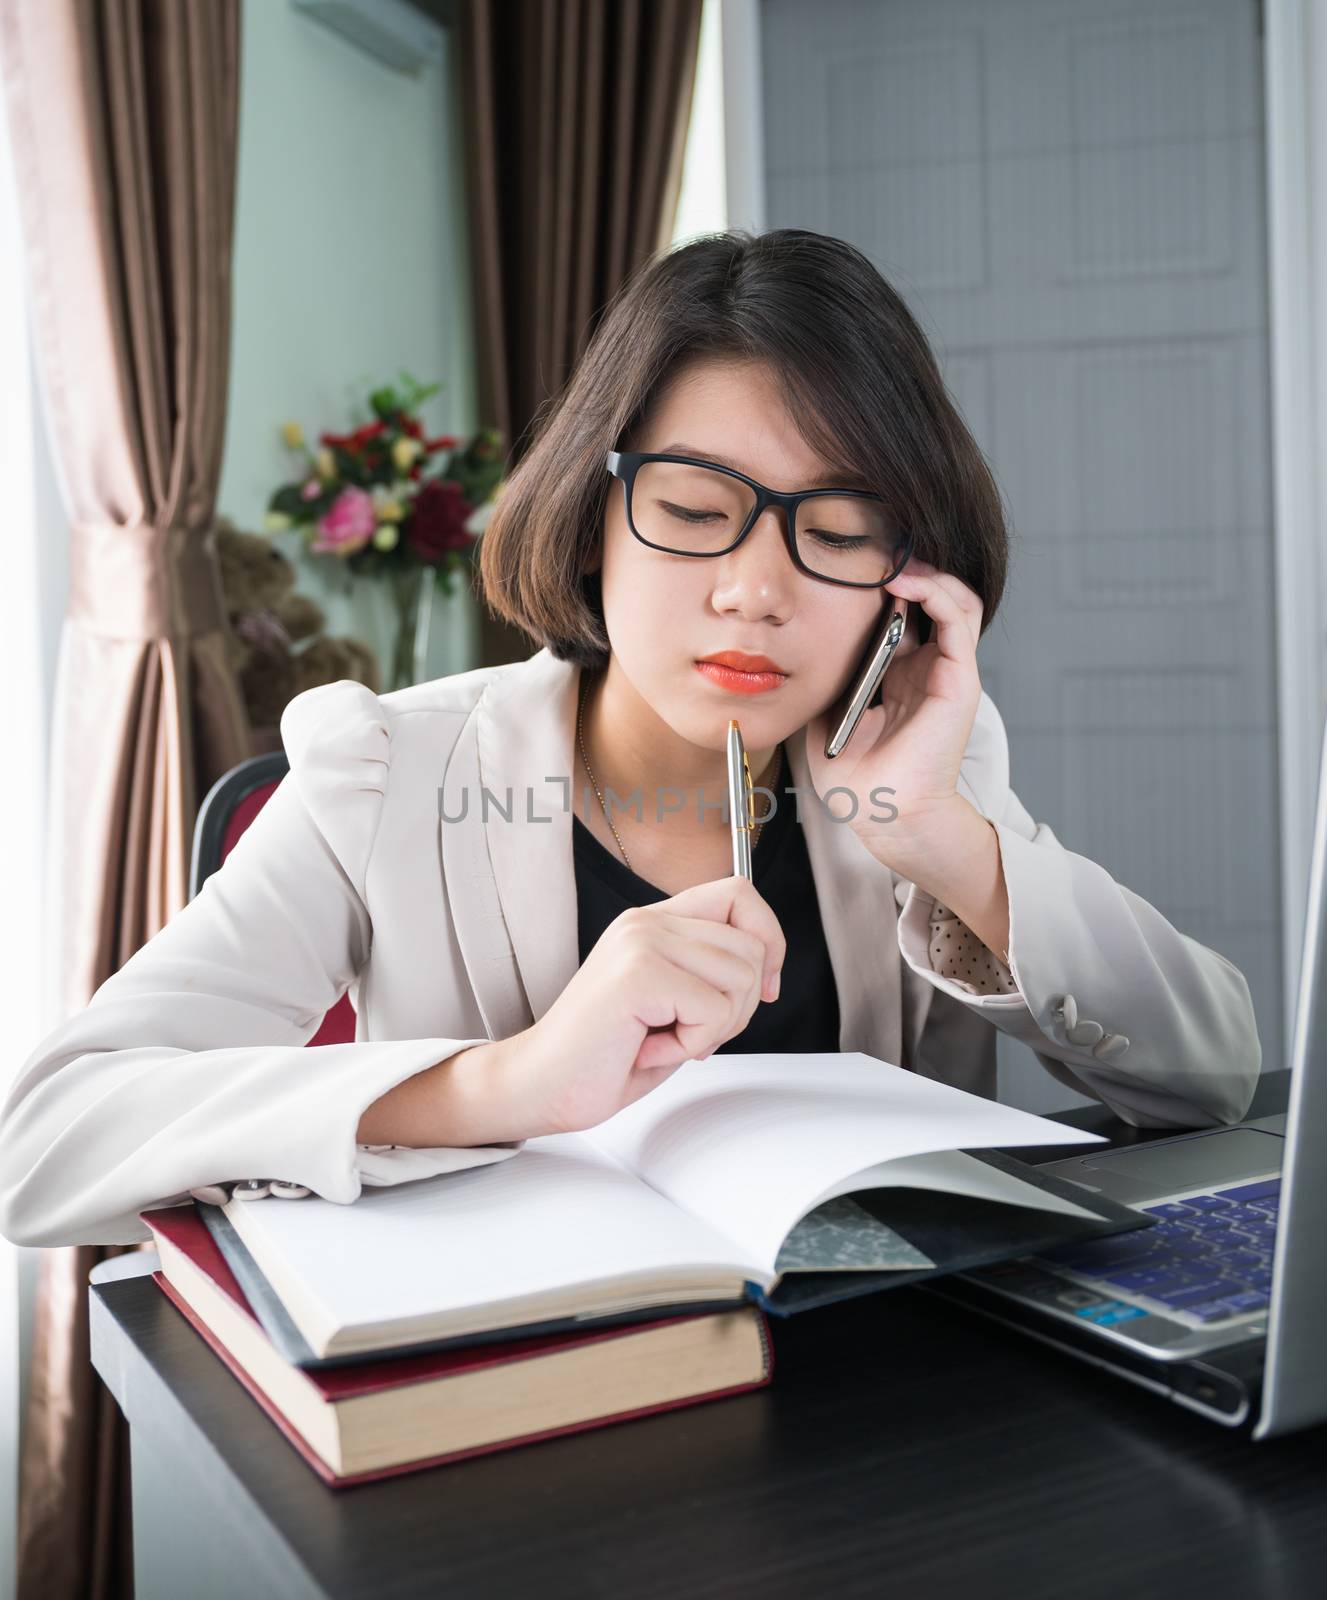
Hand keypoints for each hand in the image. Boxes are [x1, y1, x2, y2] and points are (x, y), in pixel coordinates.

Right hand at [503, 876, 785, 1136]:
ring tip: (665, 1037)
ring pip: (742, 978)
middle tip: (692, 1032)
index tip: (764, 985)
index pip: (739, 894)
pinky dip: (693, 1044)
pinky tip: (649, 1047)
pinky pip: (714, 1010)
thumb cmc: (602, 1055)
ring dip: (716, 1027)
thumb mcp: (670, 1003)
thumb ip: (711, 974)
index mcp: (653, 921)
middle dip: (742, 1005)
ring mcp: (641, 943)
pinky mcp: (638, 975)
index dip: (768, 940)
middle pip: (751, 947)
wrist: (540, 1085)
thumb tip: (767, 967)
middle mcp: (646, 922)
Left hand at [803, 556, 984, 866]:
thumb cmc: (858, 780)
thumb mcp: (824, 717)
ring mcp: (946, 671)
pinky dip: (934, 590)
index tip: (846, 561)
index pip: (900, 613)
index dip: (879, 584)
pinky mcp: (959, 679)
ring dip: (925, 571)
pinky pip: (958, 617)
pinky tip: (903, 580)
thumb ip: (821, 678)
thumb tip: (793, 643)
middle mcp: (927, 668)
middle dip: (905, 567)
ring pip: (952, 598)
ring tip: (892, 556)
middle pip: (930, 597)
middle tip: (873, 545)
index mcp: (900, 676)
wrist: (885, 814)